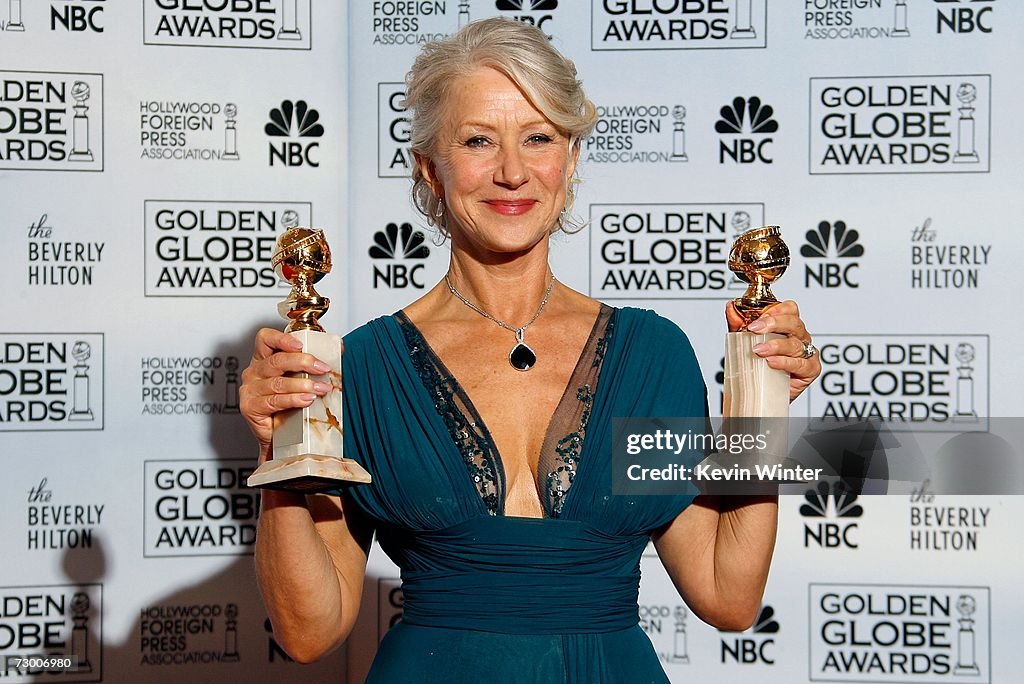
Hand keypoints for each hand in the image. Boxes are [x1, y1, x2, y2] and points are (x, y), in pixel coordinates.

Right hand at [239, 328, 337, 456]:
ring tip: (321, 389)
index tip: (301, 345)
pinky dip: (294, 399)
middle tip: (323, 369)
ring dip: (304, 385)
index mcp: (263, 360)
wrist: (280, 437)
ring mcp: (250, 390)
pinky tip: (307, 400)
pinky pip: (275, 401)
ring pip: (279, 382)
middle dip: (304, 362)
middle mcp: (254, 372)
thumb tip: (340, 350)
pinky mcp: (251, 407)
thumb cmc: (289, 405)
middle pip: (276, 360)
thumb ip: (313, 364)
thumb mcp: (300, 379)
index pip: (265, 339)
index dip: (282, 339)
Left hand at [726, 300, 820, 401]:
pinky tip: (772, 362)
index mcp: (787, 326)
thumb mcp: (744, 341)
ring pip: (796, 344)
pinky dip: (785, 362)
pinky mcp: (810, 369)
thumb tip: (731, 307)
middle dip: (773, 324)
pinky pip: (801, 364)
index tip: (758, 316)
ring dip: (776, 345)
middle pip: (794, 323)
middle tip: (755, 329)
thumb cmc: (759, 366)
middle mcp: (799, 337)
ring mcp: (806, 352)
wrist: (763, 392)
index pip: (789, 309)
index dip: (776, 309)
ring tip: (759, 350)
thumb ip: (738, 324)